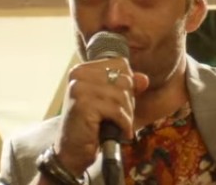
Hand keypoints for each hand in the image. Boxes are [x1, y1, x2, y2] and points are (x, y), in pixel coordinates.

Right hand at [54, 58, 148, 174]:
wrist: (72, 151)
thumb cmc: (92, 124)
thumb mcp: (111, 101)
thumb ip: (127, 87)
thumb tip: (144, 79)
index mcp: (84, 69)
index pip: (120, 64)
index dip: (128, 83)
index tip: (121, 101)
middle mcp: (79, 74)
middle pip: (123, 79)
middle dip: (128, 101)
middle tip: (121, 116)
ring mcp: (80, 88)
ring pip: (121, 95)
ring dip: (126, 114)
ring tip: (120, 125)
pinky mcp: (83, 104)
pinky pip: (116, 110)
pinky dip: (123, 124)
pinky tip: (120, 132)